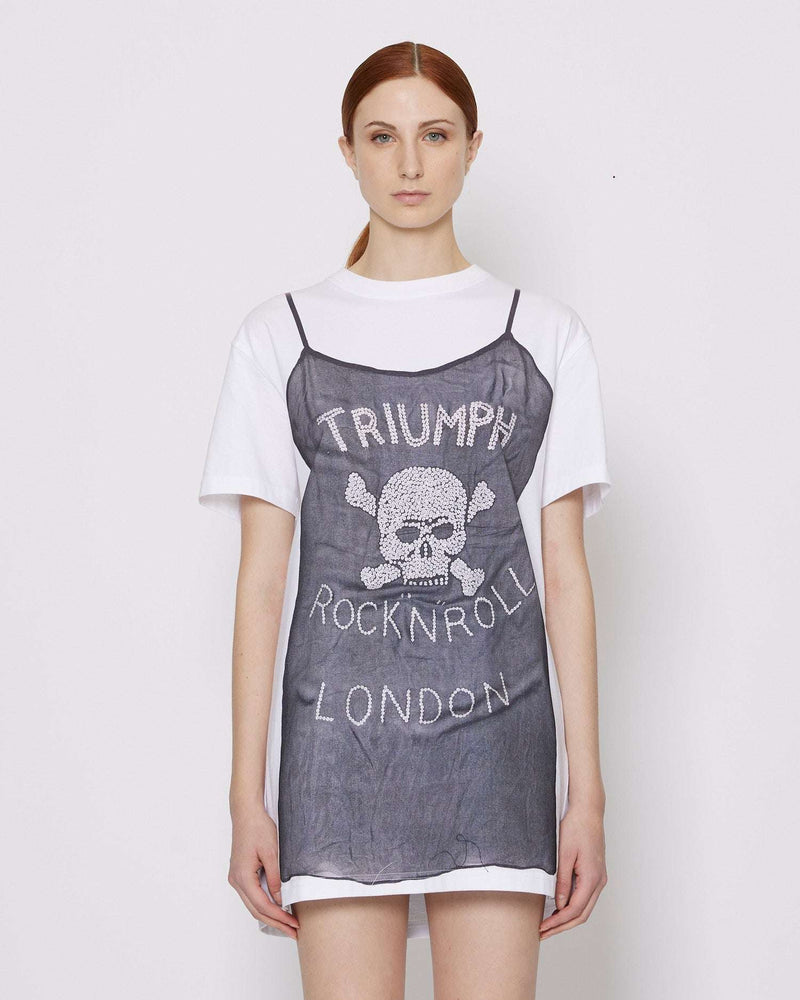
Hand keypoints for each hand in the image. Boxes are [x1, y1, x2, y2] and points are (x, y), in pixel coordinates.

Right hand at [228, 804, 299, 938]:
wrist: (246, 812)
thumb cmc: (258, 828)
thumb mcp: (272, 852)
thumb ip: (276, 878)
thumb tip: (281, 899)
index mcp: (242, 876)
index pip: (262, 905)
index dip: (279, 917)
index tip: (294, 924)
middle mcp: (236, 880)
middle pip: (256, 910)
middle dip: (276, 922)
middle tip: (293, 932)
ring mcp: (236, 878)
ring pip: (253, 904)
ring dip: (270, 915)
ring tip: (288, 924)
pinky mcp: (240, 873)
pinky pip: (252, 895)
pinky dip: (265, 904)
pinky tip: (277, 908)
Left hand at [539, 799, 607, 939]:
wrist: (588, 810)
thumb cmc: (576, 827)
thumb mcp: (564, 853)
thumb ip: (562, 880)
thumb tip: (560, 904)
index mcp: (592, 877)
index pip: (575, 910)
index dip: (558, 922)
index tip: (542, 928)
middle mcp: (599, 881)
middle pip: (582, 914)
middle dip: (562, 926)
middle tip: (543, 933)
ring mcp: (599, 878)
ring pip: (585, 908)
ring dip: (567, 919)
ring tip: (549, 925)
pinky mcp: (595, 874)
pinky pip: (585, 898)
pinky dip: (572, 908)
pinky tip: (559, 908)